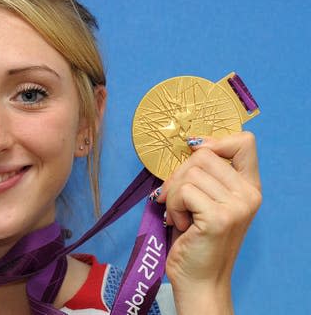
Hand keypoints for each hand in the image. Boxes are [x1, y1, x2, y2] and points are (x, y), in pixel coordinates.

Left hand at [155, 132, 261, 312]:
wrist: (198, 280)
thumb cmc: (194, 238)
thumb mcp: (204, 199)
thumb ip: (204, 173)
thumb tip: (190, 142)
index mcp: (249, 186)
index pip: (244, 142)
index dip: (213, 142)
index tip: (194, 155)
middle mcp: (249, 194)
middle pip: (204, 154)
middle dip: (179, 175)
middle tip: (174, 200)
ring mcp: (237, 206)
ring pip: (189, 173)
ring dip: (174, 195)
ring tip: (181, 216)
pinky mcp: (219, 217)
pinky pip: (183, 192)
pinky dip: (173, 207)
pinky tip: (180, 224)